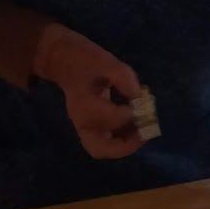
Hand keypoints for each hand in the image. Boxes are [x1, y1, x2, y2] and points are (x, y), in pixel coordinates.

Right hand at [32, 24, 142, 158]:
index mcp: (83, 105)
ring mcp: (84, 126)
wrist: (64, 62)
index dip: (129, 113)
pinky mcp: (90, 126)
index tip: (142, 102)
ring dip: (126, 144)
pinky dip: (122, 139)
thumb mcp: (105, 61)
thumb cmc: (85, 60)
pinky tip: (137, 124)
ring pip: (102, 149)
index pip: (108, 119)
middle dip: (125, 145)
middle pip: (99, 148)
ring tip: (144, 130)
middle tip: (145, 133)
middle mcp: (81, 121)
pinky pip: (105, 141)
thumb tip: (140, 96)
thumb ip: (123, 77)